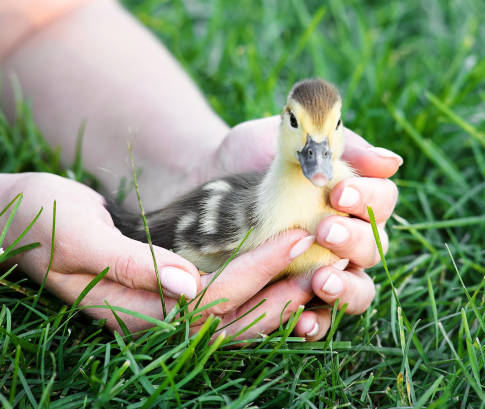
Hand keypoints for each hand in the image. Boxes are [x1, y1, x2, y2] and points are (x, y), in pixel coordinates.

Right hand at [0, 173, 317, 337]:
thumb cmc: (43, 221)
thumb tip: (189, 285)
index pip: (211, 300)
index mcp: (136, 310)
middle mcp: (158, 318)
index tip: (294, 240)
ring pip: (236, 315)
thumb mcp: (80, 236)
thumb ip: (134, 265)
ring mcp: (167, 308)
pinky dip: (261, 289)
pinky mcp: (174, 291)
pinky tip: (290, 272)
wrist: (23, 217)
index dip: (256, 272)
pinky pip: (226, 300)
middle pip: (234, 316)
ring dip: (279, 296)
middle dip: (281, 290)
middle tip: (326, 262)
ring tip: (321, 270)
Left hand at [214, 117, 401, 339]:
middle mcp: (349, 237)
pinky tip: (301, 322)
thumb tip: (392, 163)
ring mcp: (328, 270)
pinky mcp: (300, 297)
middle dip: (356, 241)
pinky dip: (317, 323)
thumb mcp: (293, 141)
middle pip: (376, 247)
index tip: (339, 194)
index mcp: (354, 199)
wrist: (203, 176)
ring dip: (346, 288)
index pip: (382, 201)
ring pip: (360, 290)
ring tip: (321, 281)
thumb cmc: (253, 153)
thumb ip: (337, 148)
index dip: (368, 199)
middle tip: (325, 232)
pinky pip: (322, 320)